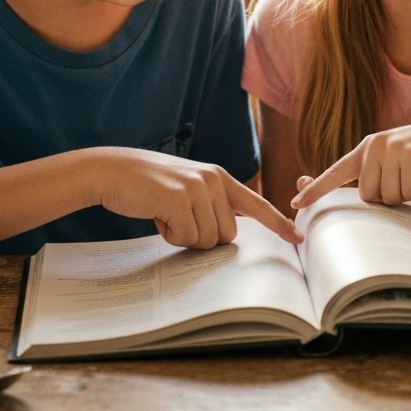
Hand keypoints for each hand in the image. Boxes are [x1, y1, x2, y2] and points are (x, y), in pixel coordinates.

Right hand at [96, 149, 303, 247]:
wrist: (112, 171)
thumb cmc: (148, 185)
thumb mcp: (187, 188)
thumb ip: (210, 205)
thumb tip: (227, 235)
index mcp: (219, 177)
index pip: (256, 204)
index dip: (278, 223)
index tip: (297, 238)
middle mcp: (213, 179)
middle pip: (227, 235)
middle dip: (201, 238)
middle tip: (177, 220)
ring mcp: (197, 188)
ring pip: (207, 240)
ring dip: (183, 237)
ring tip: (165, 214)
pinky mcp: (179, 199)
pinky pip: (186, 237)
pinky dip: (169, 235)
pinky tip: (157, 215)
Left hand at [290, 119, 410, 209]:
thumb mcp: (395, 160)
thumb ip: (373, 174)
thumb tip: (357, 197)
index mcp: (367, 147)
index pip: (336, 172)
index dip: (316, 190)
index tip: (295, 204)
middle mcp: (375, 145)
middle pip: (369, 196)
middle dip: (391, 196)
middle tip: (408, 178)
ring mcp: (392, 148)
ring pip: (390, 198)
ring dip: (409, 192)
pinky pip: (410, 192)